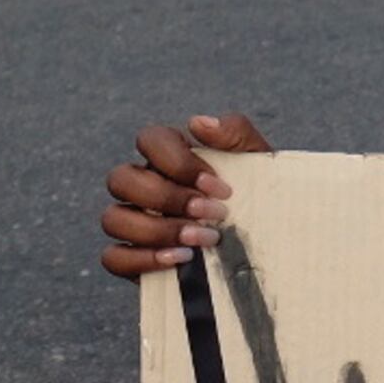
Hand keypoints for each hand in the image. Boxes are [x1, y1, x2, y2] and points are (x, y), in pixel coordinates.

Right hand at [101, 113, 274, 275]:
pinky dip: (143, 259)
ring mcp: (134, 222)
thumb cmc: (256, 194)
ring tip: (201, 240)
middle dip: (167, 199)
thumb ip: (234, 132)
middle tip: (212, 214)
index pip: (149, 140)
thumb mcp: (257, 160)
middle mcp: (144, 185)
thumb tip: (199, 123)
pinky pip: (114, 257)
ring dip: (156, 230)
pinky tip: (180, 259)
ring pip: (113, 218)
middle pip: (121, 179)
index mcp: (168, 156)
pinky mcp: (134, 259)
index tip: (220, 187)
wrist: (270, 242)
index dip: (179, 162)